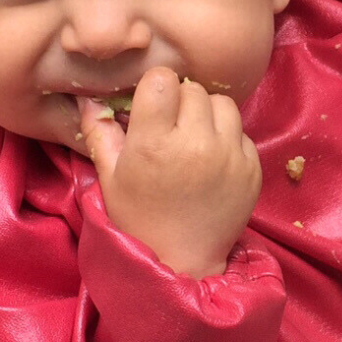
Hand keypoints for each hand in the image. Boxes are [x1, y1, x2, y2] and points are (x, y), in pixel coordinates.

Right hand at [78, 67, 261, 278]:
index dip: (155, 89)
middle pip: (194, 90)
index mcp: (154, 143)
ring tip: (195, 138)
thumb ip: (100, 132)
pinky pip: (242, 133)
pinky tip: (212, 160)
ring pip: (224, 105)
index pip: (162, 80)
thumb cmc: (138, 218)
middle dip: (181, 102)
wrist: (181, 261)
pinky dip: (228, 139)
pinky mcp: (252, 170)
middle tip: (172, 128)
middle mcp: (196, 145)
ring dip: (208, 115)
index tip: (153, 107)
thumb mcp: (110, 177)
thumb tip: (89, 98)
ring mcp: (229, 157)